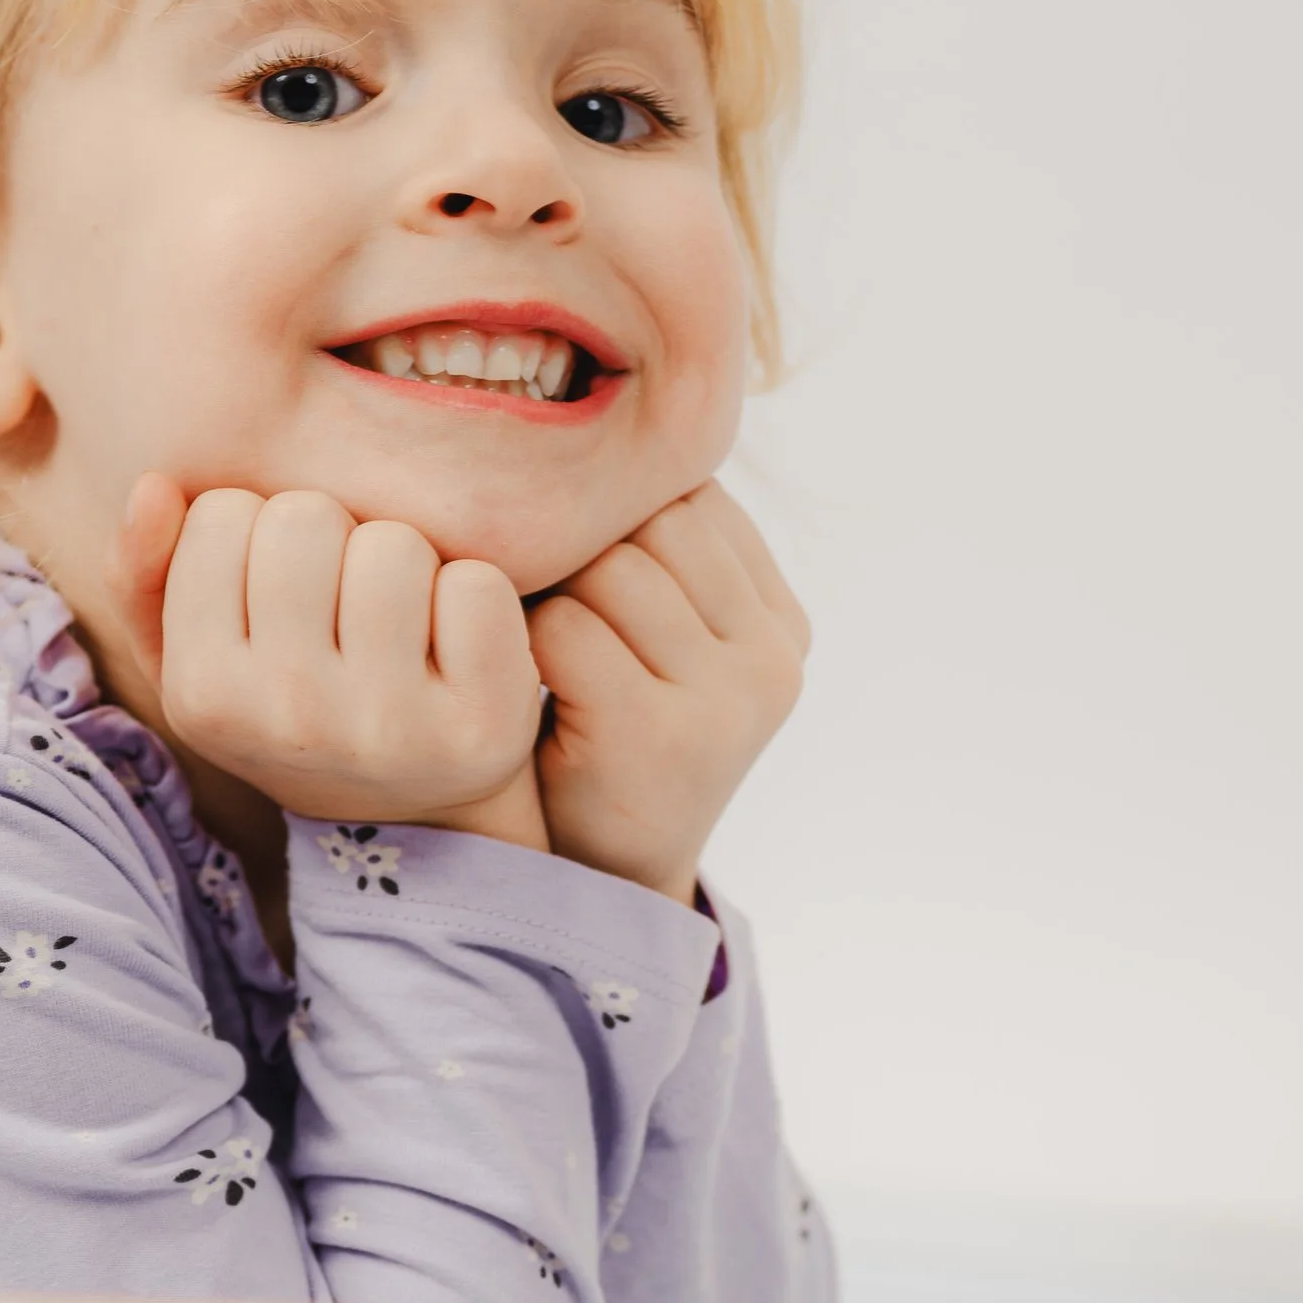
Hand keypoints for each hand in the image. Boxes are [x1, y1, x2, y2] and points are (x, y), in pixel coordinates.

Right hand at [117, 476, 546, 844]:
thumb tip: (152, 488)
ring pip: (394, 545)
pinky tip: (455, 647)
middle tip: (343, 602)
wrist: (406, 813)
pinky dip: (473, 597)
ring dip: (404, 563)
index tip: (277, 592)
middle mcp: (289, 716)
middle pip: (306, 518)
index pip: (223, 513)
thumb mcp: (197, 656)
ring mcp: (389, 726)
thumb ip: (146, 573)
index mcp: (203, 693)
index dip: (256, 533)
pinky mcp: (480, 725)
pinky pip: (477, 587)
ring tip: (398, 623)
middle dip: (330, 538)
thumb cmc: (292, 702)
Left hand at [526, 484, 808, 900]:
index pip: (692, 497)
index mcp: (780, 621)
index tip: (572, 562)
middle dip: (581, 549)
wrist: (600, 878)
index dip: (614, 517)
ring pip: (609, 568)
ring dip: (548, 594)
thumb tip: (592, 424)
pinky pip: (567, 629)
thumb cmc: (607, 732)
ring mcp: (728, 699)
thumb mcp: (662, 641)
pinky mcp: (663, 735)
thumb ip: (661, 555)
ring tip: (532, 643)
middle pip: (653, 523)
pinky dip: (525, 644)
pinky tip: (522, 681)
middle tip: (537, 600)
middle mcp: (772, 656)